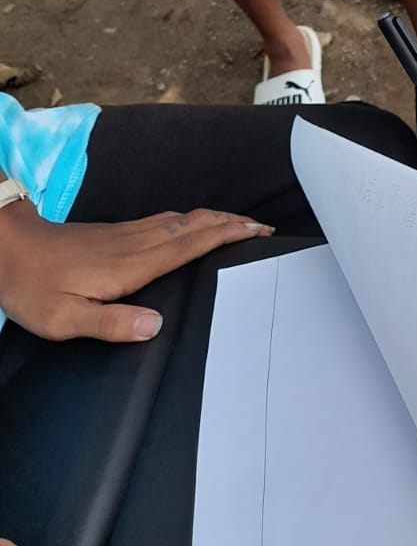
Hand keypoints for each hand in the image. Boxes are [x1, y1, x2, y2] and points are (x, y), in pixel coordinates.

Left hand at [0, 201, 273, 341]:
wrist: (8, 248)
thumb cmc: (34, 286)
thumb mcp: (63, 319)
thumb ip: (110, 323)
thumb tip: (157, 326)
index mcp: (132, 265)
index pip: (190, 243)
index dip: (226, 234)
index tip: (257, 230)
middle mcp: (136, 243)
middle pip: (194, 224)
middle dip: (230, 222)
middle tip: (262, 226)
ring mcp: (127, 234)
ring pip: (182, 220)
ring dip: (214, 219)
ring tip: (238, 224)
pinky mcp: (118, 233)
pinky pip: (167, 222)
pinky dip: (192, 222)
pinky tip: (193, 227)